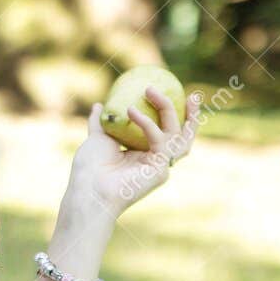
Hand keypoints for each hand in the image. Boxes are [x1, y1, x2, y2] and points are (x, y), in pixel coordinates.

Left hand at [64, 87, 201, 223]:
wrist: (87, 189)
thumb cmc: (90, 168)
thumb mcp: (98, 138)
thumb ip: (102, 122)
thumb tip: (99, 105)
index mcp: (146, 155)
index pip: (169, 134)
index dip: (178, 116)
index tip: (176, 94)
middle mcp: (157, 161)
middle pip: (184, 136)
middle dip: (191, 115)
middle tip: (190, 95)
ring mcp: (161, 167)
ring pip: (179, 136)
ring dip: (168, 110)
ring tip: (153, 91)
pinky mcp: (160, 171)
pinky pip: (159, 141)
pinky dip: (146, 124)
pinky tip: (131, 111)